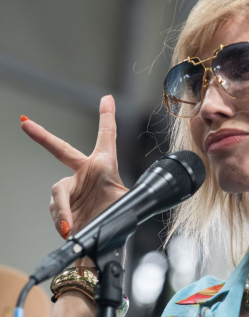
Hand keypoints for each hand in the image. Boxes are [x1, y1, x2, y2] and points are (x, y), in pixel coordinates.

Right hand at [20, 95, 128, 239]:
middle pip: (62, 150)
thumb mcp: (126, 202)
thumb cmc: (117, 220)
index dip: (107, 116)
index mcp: (104, 166)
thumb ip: (122, 195)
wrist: (101, 246)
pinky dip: (61, 219)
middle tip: (26, 124)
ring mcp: (71, 189)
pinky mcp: (61, 205)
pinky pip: (55, 208)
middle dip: (43, 136)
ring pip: (58, 191)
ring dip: (63, 209)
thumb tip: (125, 194)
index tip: (107, 98)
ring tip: (71, 226)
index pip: (107, 137)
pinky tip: (69, 230)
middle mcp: (85, 173)